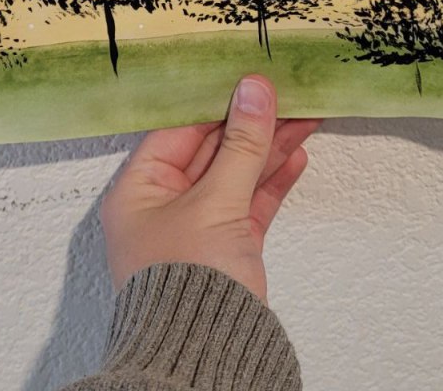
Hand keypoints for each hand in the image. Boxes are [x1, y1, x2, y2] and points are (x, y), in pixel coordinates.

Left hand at [100, 75, 318, 302]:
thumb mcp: (216, 203)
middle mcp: (163, 205)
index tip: (249, 80)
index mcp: (139, 190)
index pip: (180, 130)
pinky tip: (295, 156)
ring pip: (236, 174)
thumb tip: (254, 91)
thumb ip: (240, 144)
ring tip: (304, 116)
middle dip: (251, 123)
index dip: (216, 103)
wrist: (204, 363)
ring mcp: (195, 227)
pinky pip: (249, 203)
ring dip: (269, 148)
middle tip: (285, 93)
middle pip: (211, 150)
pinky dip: (272, 182)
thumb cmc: (188, 286)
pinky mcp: (225, 249)